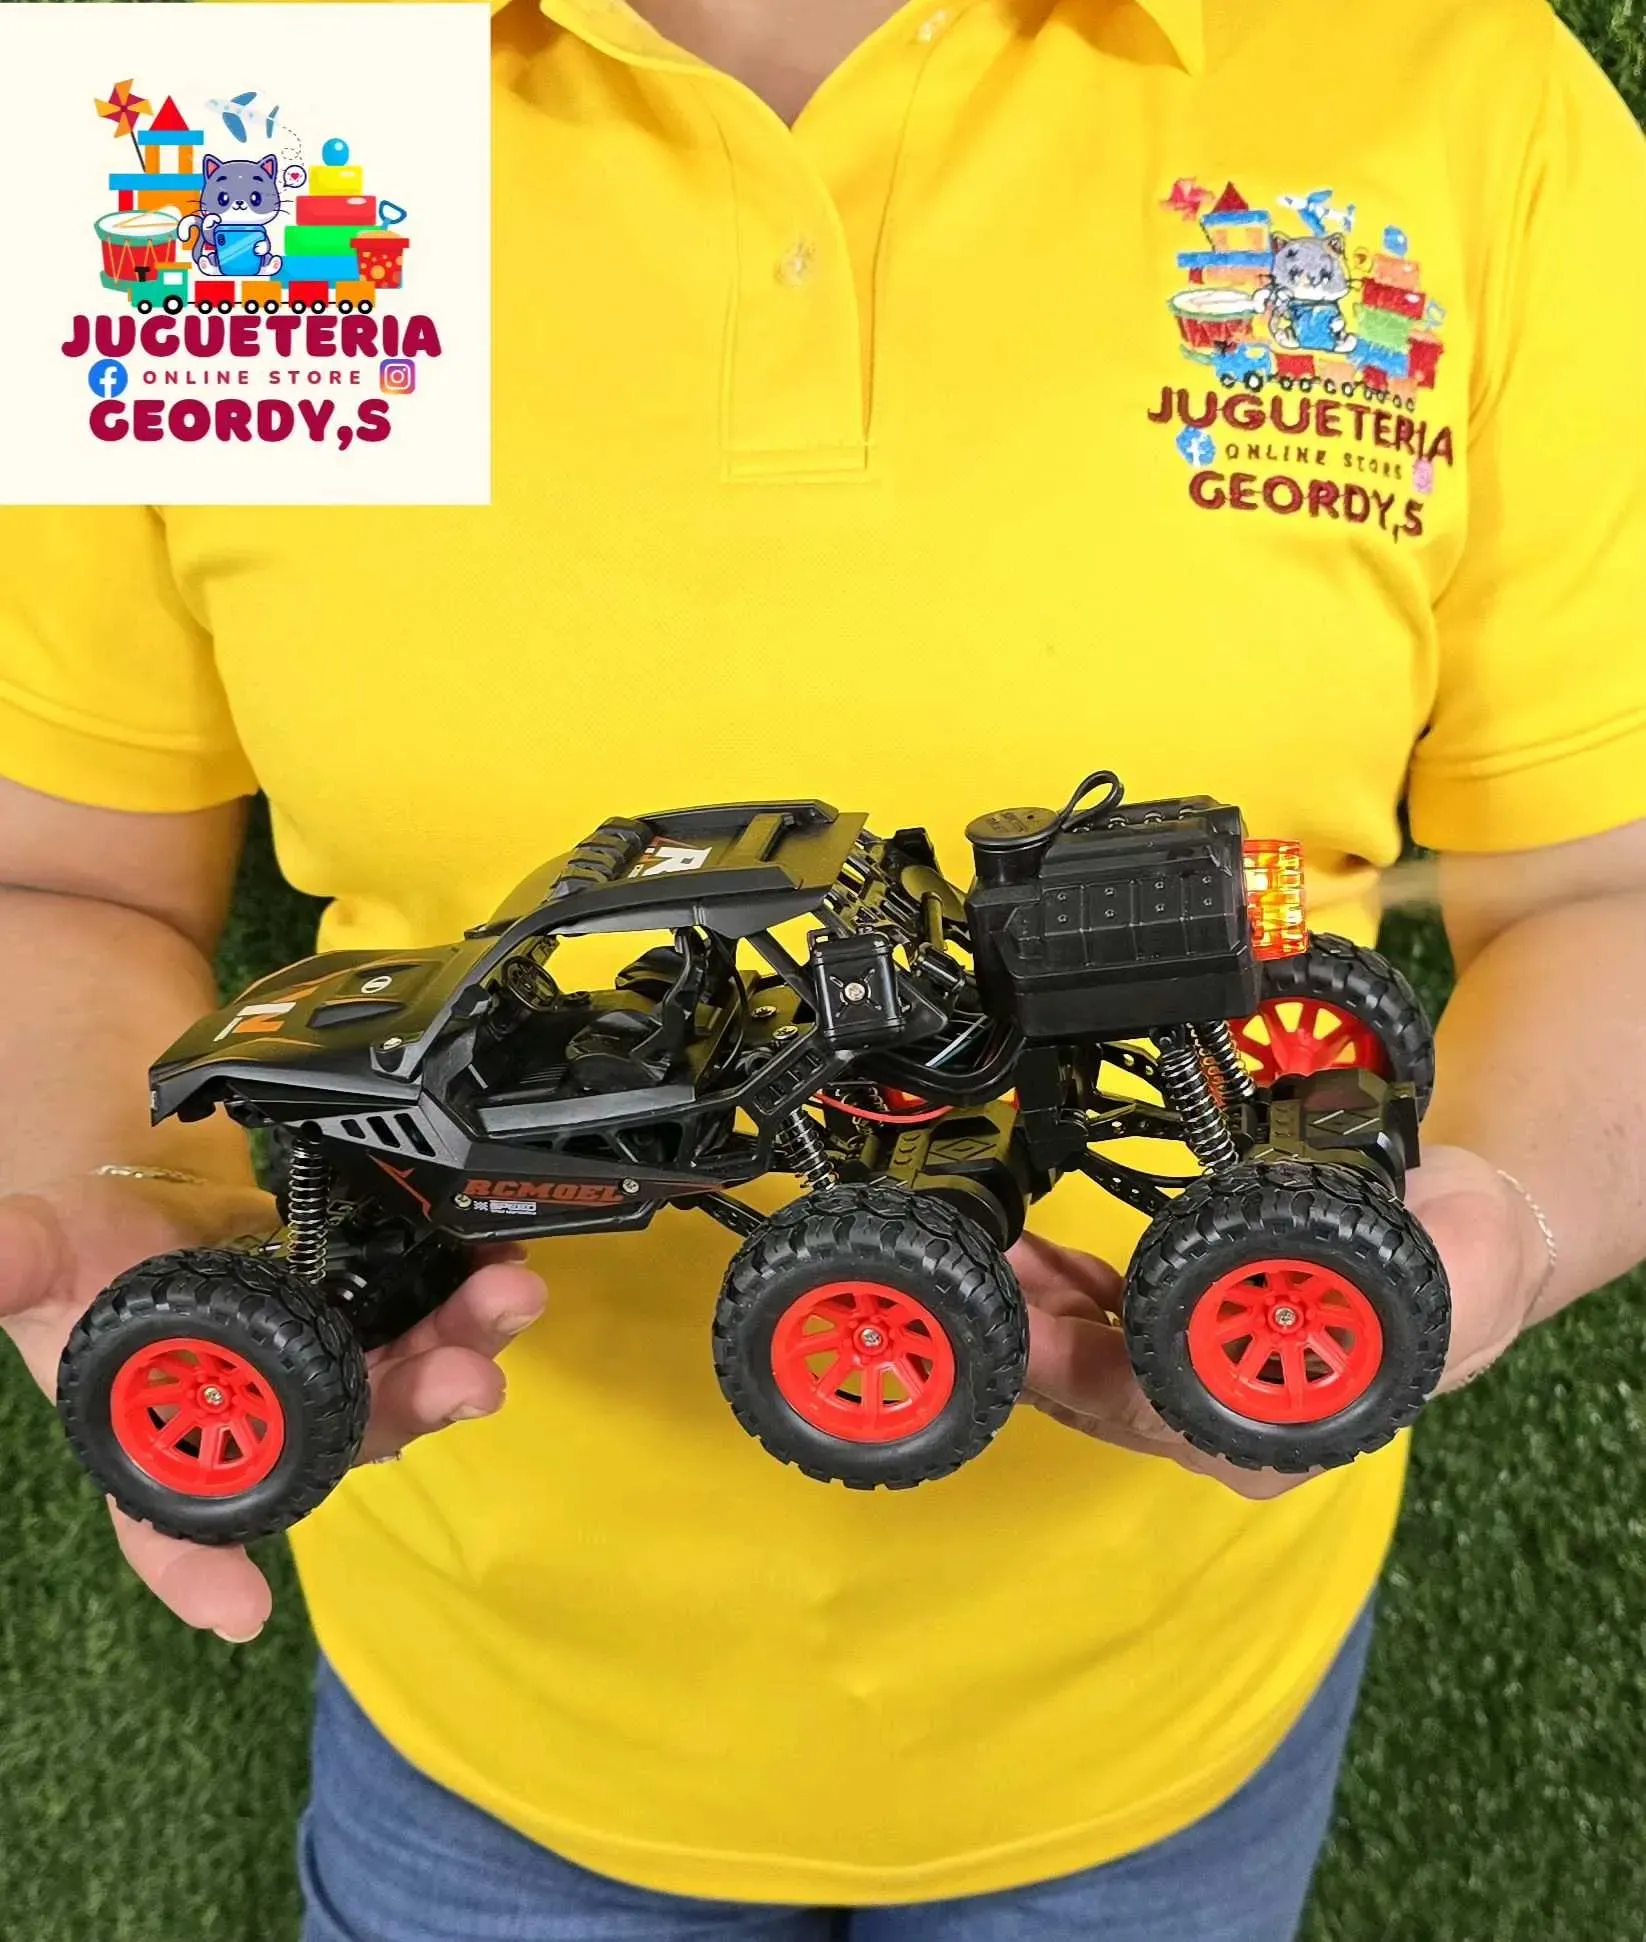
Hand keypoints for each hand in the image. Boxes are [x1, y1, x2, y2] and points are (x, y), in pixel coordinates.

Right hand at [0, 1175, 544, 1642]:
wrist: (152, 1199)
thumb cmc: (89, 1259)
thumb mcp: (41, 1258)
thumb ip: (14, 1264)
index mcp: (168, 1444)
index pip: (174, 1528)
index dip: (203, 1572)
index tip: (242, 1608)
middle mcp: (263, 1426)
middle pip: (340, 1444)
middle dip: (409, 1410)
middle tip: (465, 1385)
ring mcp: (330, 1370)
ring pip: (406, 1383)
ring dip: (465, 1350)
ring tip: (508, 1301)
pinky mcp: (376, 1315)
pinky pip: (434, 1319)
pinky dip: (473, 1298)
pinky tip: (505, 1265)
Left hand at [1014, 1145, 1548, 1499]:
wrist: (1466, 1235)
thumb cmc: (1466, 1262)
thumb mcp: (1456, 1269)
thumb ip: (1402, 1286)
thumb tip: (1313, 1292)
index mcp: (1272, 1431)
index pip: (1145, 1409)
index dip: (1067, 1366)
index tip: (1003, 1319)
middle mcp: (1219, 1430)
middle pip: (1092, 1391)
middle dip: (1021, 1332)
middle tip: (962, 1267)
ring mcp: (1195, 1393)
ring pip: (1086, 1363)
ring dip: (1031, 1310)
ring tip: (982, 1247)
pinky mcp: (1184, 1346)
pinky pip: (1103, 1331)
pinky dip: (1064, 1295)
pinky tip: (1037, 1260)